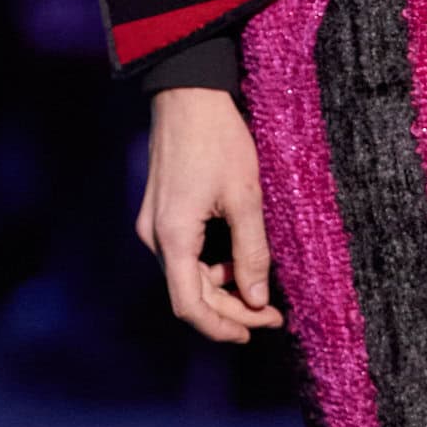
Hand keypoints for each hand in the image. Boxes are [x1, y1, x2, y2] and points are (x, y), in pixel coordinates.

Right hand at [136, 87, 283, 344]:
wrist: (187, 94)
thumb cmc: (217, 139)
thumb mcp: (245, 198)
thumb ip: (252, 253)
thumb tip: (257, 300)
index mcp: (173, 237)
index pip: (189, 306)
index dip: (222, 327)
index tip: (255, 332)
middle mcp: (155, 237)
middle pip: (190, 295)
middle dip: (231, 311)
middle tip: (271, 315)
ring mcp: (155, 225)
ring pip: (189, 277)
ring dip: (223, 290)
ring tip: (261, 291)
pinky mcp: (162, 215)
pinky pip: (187, 256)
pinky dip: (213, 268)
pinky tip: (238, 262)